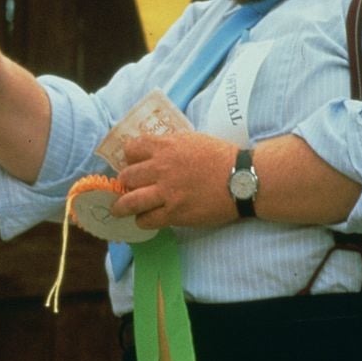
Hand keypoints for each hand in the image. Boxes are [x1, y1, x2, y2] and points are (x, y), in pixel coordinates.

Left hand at [112, 132, 237, 229]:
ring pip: (130, 201)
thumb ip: (170, 145)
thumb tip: (154, 151)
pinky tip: (145, 219)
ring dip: (122, 206)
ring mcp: (167, 192)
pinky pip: (147, 220)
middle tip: (127, 188)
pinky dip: (142, 221)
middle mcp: (161, 168)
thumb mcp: (192, 140)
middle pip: (126, 176)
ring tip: (119, 210)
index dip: (129, 158)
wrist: (242, 178)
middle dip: (124, 183)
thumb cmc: (222, 157)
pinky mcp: (175, 213)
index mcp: (166, 146)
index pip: (131, 149)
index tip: (132, 164)